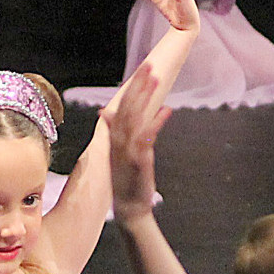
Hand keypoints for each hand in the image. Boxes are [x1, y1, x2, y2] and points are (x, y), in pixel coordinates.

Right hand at [104, 60, 171, 220]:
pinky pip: (146, 137)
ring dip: (145, 97)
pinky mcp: (138, 159)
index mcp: (115, 137)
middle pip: (128, 107)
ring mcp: (127, 149)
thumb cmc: (127, 179)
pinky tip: (166, 110)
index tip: (142, 70)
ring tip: (155, 79)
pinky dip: (155, 123)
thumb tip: (106, 111)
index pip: (123, 106)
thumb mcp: (120, 151)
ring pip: (134, 117)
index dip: (133, 87)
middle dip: (139, 85)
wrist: (129, 206)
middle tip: (149, 66)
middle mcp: (119, 140)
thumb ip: (116, 130)